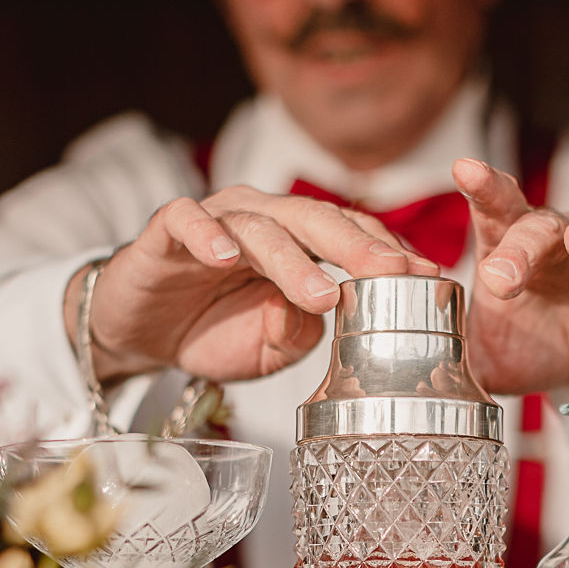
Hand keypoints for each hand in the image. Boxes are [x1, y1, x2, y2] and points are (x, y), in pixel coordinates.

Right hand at [64, 186, 435, 384]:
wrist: (140, 332)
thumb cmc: (213, 330)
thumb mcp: (271, 348)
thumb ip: (301, 333)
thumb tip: (317, 315)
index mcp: (298, 242)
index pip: (352, 238)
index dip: (389, 256)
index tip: (428, 280)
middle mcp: (263, 220)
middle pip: (318, 222)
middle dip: (359, 249)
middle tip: (391, 275)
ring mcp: (215, 219)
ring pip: (261, 226)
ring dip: (293, 261)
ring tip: (320, 294)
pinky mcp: (165, 230)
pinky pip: (185, 219)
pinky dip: (205, 235)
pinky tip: (223, 256)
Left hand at [452, 158, 568, 397]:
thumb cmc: (536, 348)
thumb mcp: (491, 360)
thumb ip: (455, 361)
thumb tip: (414, 379)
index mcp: (514, 250)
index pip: (496, 211)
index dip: (482, 187)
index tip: (463, 169)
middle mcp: (561, 242)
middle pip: (544, 225)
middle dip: (524, 246)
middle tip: (504, 276)